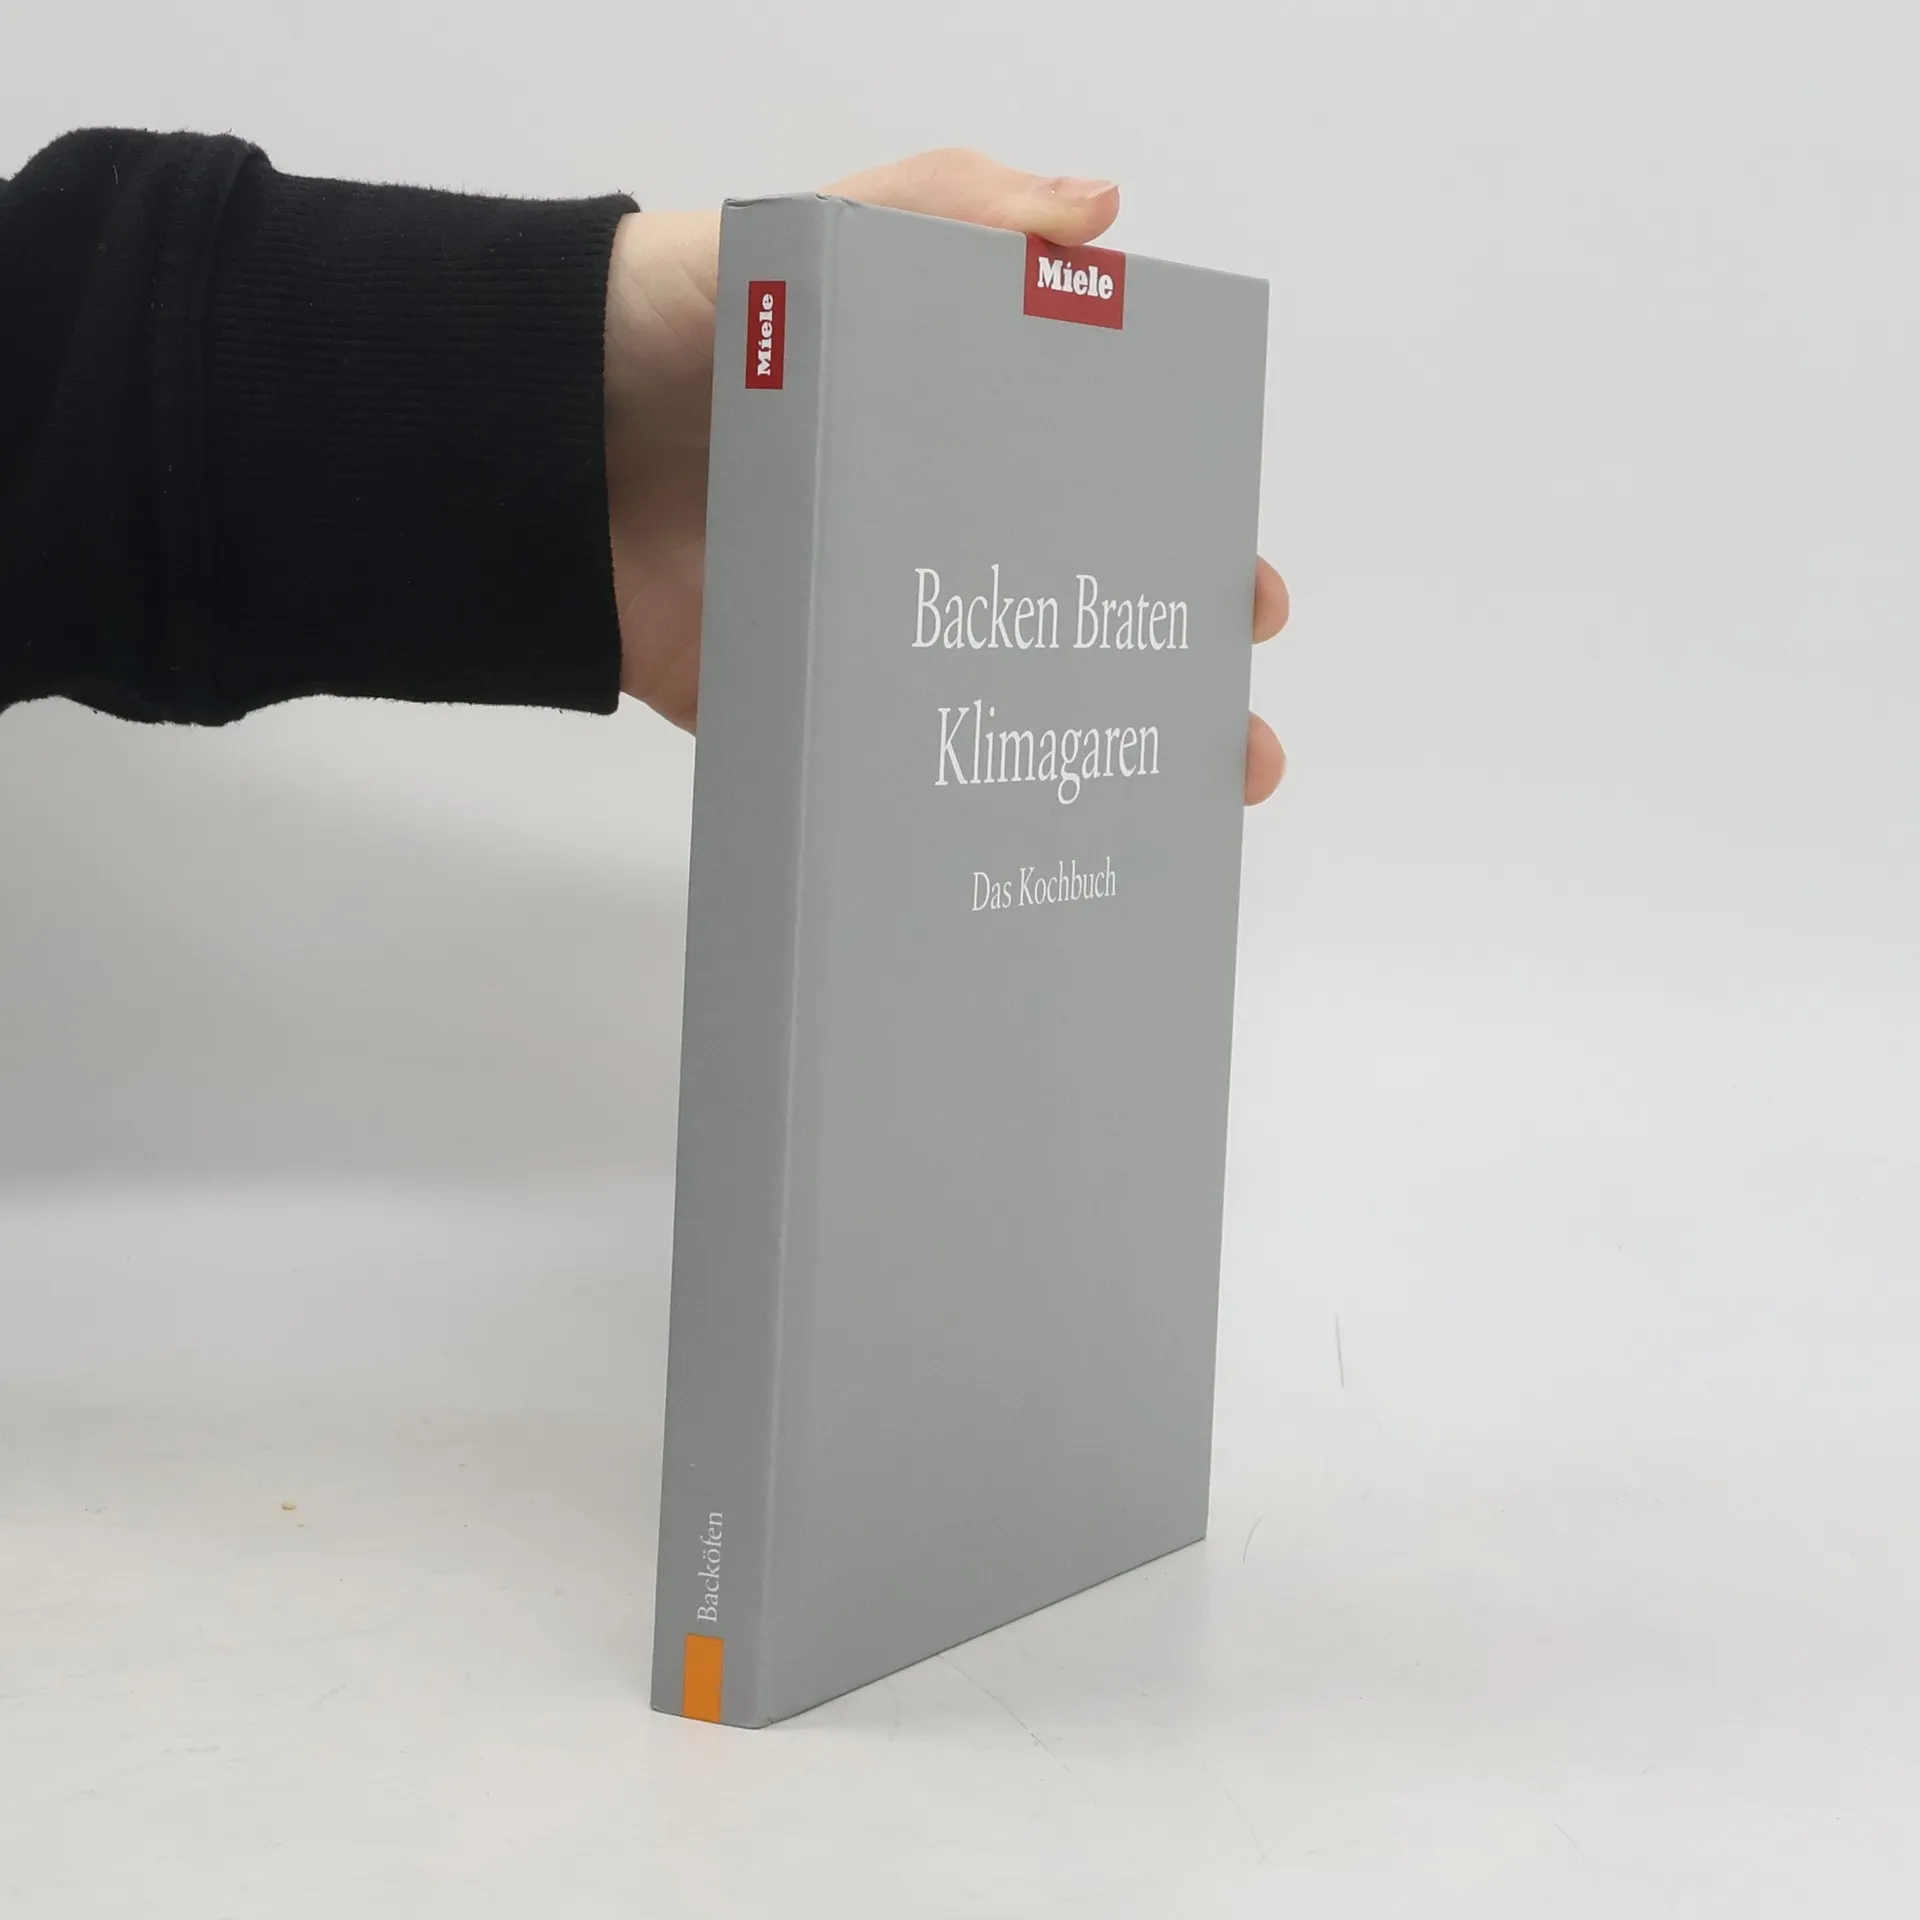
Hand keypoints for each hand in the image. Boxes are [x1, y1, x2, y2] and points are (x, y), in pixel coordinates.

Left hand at [602, 150, 1290, 804]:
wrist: (530, 431)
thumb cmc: (685, 316)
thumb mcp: (833, 234)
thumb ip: (958, 211)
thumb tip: (1102, 218)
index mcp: (950, 440)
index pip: (1098, 501)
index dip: (1175, 551)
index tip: (1240, 604)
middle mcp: (918, 543)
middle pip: (1067, 626)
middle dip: (1159, 688)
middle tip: (1225, 741)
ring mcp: (855, 634)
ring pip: (991, 717)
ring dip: (1076, 770)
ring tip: (1153, 819)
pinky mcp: (779, 705)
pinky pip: (866, 773)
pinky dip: (934, 817)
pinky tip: (999, 856)